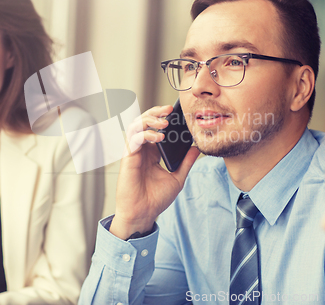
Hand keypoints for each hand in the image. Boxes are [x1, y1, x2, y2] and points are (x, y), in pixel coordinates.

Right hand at [110, 105, 199, 239]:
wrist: (143, 214)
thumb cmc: (155, 199)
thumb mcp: (177, 178)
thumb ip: (186, 163)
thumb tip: (197, 149)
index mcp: (152, 153)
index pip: (156, 129)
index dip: (164, 119)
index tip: (178, 115)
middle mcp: (142, 150)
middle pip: (144, 122)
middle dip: (155, 112)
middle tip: (168, 110)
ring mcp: (134, 152)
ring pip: (136, 126)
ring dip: (149, 120)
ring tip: (164, 122)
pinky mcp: (128, 157)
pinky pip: (133, 139)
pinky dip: (145, 134)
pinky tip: (158, 138)